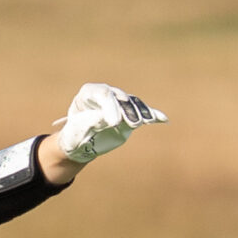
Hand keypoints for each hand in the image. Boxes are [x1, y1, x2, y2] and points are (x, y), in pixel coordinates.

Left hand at [54, 83, 168, 164]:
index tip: (114, 122)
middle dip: (127, 110)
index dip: (110, 106)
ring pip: (132, 104)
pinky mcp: (129, 115)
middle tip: (132, 124)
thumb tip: (112, 119)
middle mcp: (106, 95)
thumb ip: (92, 122)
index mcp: (88, 94)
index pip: (103, 93)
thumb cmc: (74, 135)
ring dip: (141, 112)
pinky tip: (163, 119)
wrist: (79, 143)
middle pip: (119, 97)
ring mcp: (118, 103)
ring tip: (147, 121)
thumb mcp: (77, 130)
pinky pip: (143, 113)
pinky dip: (153, 116)